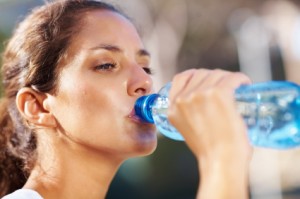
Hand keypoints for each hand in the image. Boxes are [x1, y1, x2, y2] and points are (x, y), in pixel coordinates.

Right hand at [167, 68, 251, 198]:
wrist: (220, 162)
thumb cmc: (210, 152)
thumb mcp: (188, 130)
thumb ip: (189, 115)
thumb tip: (204, 106)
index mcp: (173, 107)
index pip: (181, 78)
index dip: (197, 77)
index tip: (208, 81)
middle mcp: (183, 98)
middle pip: (201, 74)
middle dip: (215, 78)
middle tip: (227, 86)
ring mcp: (200, 94)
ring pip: (217, 74)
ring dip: (229, 78)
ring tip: (238, 87)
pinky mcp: (219, 93)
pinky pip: (233, 78)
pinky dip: (241, 79)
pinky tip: (244, 84)